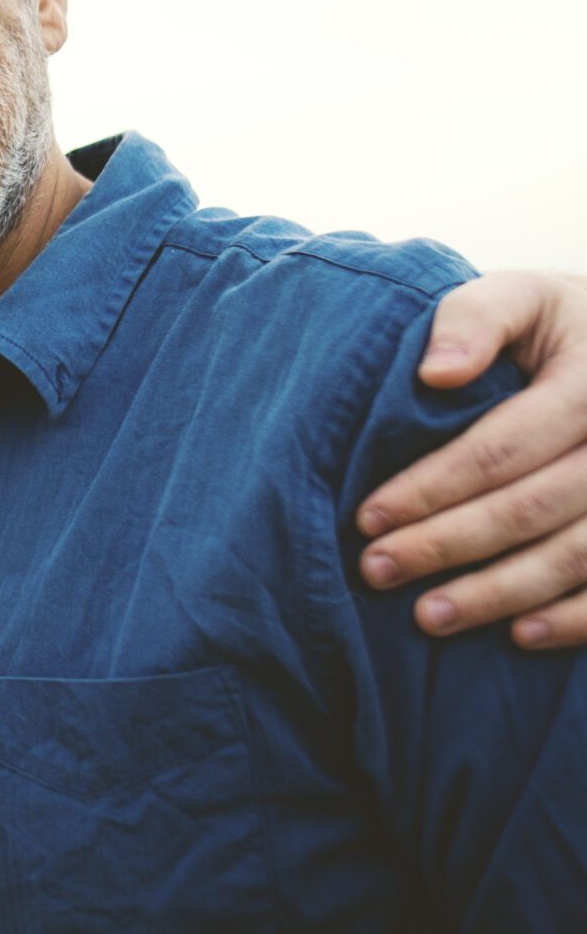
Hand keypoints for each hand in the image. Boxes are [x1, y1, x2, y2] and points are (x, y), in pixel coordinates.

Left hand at [356, 270, 586, 646]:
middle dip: (449, 544)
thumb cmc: (557, 327)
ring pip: (579, 554)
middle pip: (533, 507)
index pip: (502, 447)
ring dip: (503, 593)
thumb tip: (436, 373)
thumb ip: (476, 318)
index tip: (367, 517)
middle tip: (377, 571)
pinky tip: (522, 636)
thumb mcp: (522, 298)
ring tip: (429, 617)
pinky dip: (577, 618)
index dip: (433, 486)